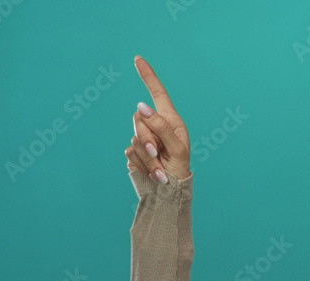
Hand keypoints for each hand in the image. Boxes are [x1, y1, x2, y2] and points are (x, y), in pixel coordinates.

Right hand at [125, 55, 190, 183]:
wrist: (169, 192)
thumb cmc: (180, 169)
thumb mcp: (177, 148)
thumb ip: (161, 127)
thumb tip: (142, 106)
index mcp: (170, 120)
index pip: (157, 93)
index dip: (148, 76)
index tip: (138, 58)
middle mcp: (156, 126)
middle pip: (140, 118)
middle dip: (147, 137)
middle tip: (157, 153)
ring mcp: (144, 139)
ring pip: (135, 138)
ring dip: (147, 157)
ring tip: (160, 169)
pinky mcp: (135, 152)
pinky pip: (130, 152)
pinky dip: (142, 165)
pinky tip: (153, 173)